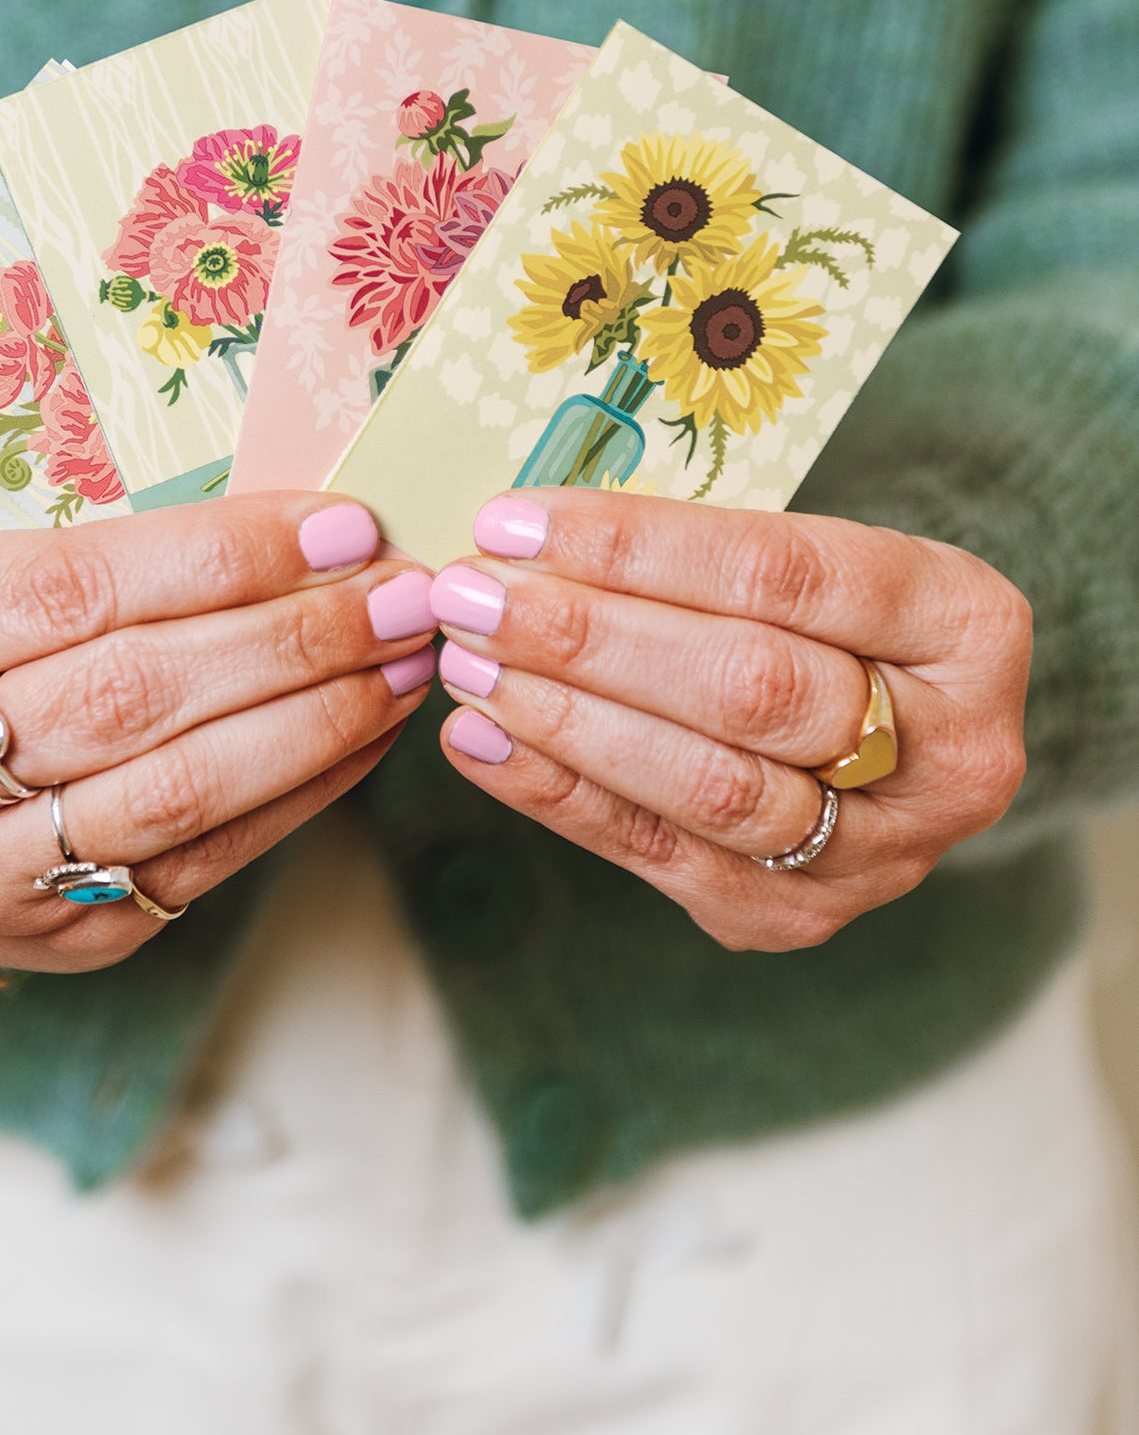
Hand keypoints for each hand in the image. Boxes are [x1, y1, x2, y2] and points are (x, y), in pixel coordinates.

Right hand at [0, 496, 436, 971]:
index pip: (69, 589)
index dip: (219, 557)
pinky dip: (306, 785)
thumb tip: (307, 531)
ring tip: (405, 658)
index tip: (338, 526)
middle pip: (132, 693)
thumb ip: (107, 558)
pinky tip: (370, 729)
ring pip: (180, 788)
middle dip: (293, 636)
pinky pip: (209, 855)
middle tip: (402, 592)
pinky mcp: (61, 934)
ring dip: (320, 716)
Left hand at [427, 490, 1030, 950]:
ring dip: (563, 719)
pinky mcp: (796, 914)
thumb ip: (698, 550)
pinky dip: (559, 794)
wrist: (898, 738)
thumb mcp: (815, 558)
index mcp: (967, 622)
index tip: (516, 519)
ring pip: (707, 785)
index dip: (638, 547)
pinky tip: (483, 742)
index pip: (782, 573)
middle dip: (589, 636)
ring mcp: (882, 852)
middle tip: (473, 593)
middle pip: (750, 686)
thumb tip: (525, 532)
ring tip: (467, 662)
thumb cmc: (827, 618)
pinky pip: (660, 853)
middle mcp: (952, 749)